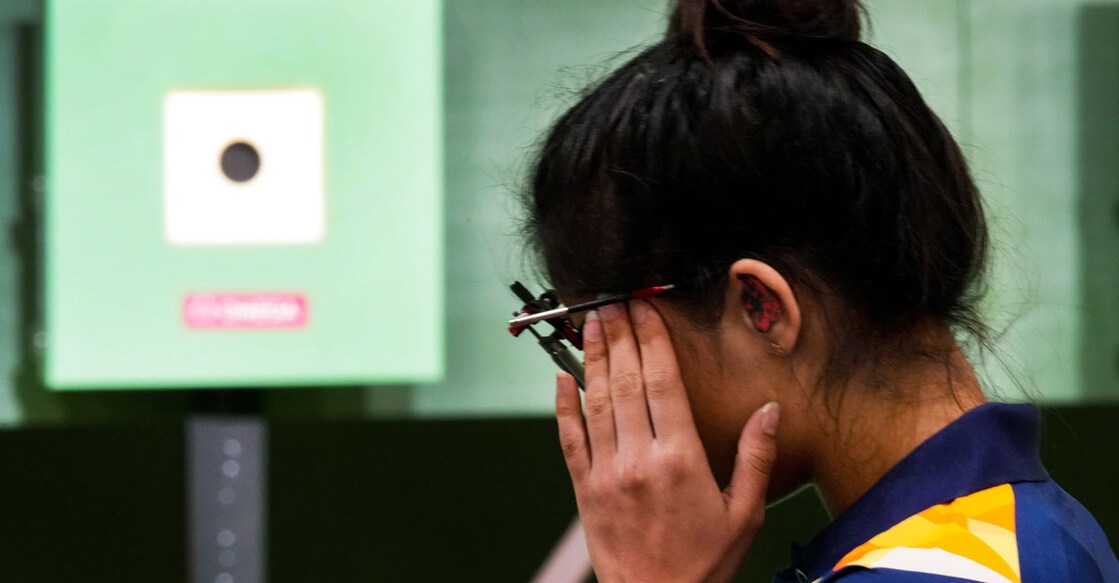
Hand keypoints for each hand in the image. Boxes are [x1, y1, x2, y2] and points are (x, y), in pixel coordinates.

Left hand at [555, 300, 779, 582]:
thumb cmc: (704, 563)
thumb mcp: (745, 513)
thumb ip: (755, 457)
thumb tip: (769, 410)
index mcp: (680, 459)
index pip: (661, 382)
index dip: (652, 340)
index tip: (646, 310)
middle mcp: (638, 458)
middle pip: (625, 381)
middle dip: (620, 336)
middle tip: (614, 301)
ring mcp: (606, 472)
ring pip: (596, 401)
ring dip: (592, 357)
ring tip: (592, 322)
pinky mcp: (583, 489)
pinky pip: (569, 438)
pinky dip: (563, 405)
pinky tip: (560, 377)